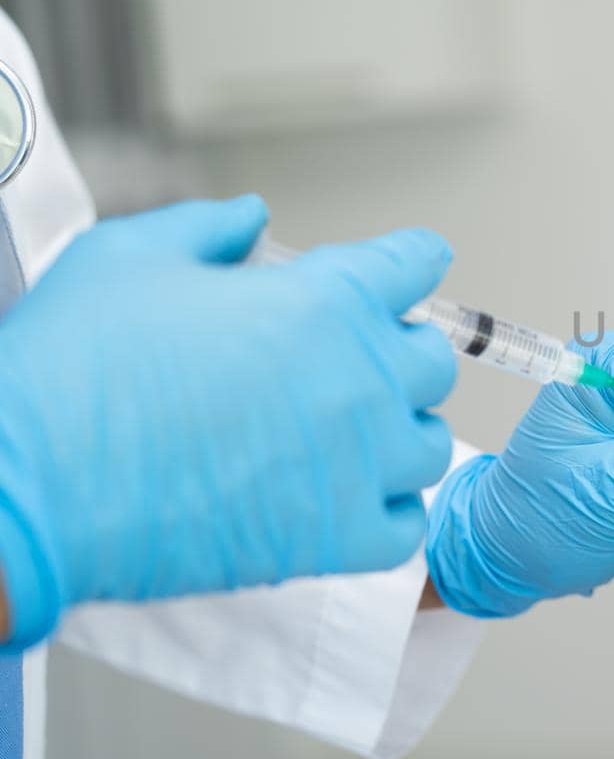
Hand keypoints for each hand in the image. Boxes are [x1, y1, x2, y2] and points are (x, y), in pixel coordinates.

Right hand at [0, 197, 458, 645]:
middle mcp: (360, 378)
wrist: (30, 485)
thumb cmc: (72, 369)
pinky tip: (346, 500)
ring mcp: (358, 463)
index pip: (413, 265)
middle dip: (397, 351)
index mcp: (325, 300)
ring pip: (428, 444)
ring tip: (347, 435)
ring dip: (397, 434)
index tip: (410, 270)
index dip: (409, 264)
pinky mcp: (338, 539)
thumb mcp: (130, 256)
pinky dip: (386, 514)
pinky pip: (405, 527)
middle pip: (429, 360)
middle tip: (350, 360)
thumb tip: (253, 219)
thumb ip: (208, 229)